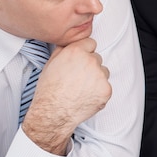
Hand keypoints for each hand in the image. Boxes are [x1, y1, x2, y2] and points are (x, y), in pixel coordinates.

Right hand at [22, 38, 110, 154]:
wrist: (53, 113)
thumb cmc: (49, 90)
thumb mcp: (51, 63)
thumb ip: (64, 50)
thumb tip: (70, 43)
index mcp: (76, 52)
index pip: (90, 43)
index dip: (85, 52)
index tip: (80, 60)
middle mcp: (91, 61)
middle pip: (97, 58)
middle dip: (90, 66)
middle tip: (77, 78)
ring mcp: (100, 76)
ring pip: (103, 72)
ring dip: (96, 78)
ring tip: (81, 89)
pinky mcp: (106, 89)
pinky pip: (106, 86)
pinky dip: (99, 92)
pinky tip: (86, 97)